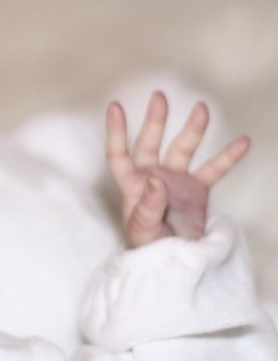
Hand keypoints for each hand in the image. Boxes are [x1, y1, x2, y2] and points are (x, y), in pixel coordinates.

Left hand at [106, 91, 249, 247]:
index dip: (116, 132)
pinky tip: (243, 142)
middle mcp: (151, 178)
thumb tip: (155, 181)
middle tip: (159, 96)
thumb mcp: (144, 230)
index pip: (119, 154)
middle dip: (154, 121)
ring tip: (202, 109)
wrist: (173, 264)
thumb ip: (148, 206)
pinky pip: (213, 169)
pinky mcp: (196, 190)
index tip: (116, 106)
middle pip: (150, 144)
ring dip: (192, 130)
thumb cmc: (149, 249)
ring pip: (182, 150)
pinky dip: (228, 157)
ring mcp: (175, 182)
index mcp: (132, 186)